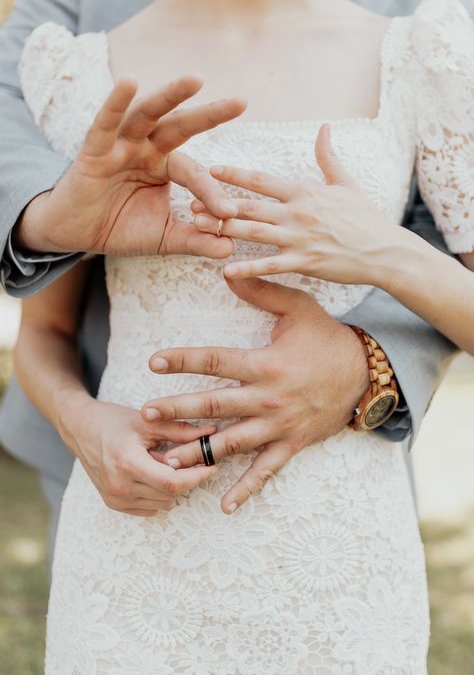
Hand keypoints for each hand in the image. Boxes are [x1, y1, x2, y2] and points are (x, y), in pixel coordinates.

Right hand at [15, 76, 245, 257]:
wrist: (77, 235)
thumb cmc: (120, 228)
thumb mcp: (163, 237)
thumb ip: (194, 240)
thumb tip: (229, 248)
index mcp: (165, 166)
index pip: (195, 173)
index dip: (212, 192)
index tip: (229, 213)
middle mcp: (146, 149)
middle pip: (180, 126)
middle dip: (210, 115)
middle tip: (242, 103)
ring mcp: (120, 145)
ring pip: (147, 114)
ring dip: (170, 96)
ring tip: (195, 80)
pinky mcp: (93, 149)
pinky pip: (105, 123)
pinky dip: (116, 103)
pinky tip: (129, 83)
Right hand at [58, 392, 217, 515]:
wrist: (80, 429)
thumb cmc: (113, 421)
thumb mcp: (148, 422)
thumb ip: (181, 429)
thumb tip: (212, 432)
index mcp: (128, 463)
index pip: (173, 482)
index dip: (197, 476)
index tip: (212, 466)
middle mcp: (120, 486)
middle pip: (171, 494)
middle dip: (186, 478)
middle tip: (189, 458)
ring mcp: (115, 498)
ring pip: (163, 503)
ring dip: (172, 486)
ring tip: (163, 462)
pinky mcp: (114, 504)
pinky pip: (150, 507)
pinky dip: (159, 493)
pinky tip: (152, 472)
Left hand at [141, 278, 368, 513]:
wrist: (365, 373)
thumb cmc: (327, 338)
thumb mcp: (298, 307)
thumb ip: (262, 291)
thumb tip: (227, 273)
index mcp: (265, 364)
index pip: (215, 360)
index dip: (182, 360)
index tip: (154, 361)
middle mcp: (268, 398)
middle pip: (214, 405)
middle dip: (177, 410)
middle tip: (146, 415)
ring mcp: (278, 425)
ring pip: (232, 444)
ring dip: (199, 453)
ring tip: (168, 463)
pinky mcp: (291, 444)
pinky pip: (266, 471)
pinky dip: (246, 489)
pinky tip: (223, 505)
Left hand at [191, 124, 397, 285]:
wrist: (384, 250)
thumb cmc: (364, 217)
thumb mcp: (345, 182)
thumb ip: (327, 156)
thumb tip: (324, 127)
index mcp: (304, 191)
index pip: (261, 180)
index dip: (233, 174)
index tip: (209, 169)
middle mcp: (297, 212)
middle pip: (249, 206)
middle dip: (218, 204)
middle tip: (191, 203)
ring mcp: (299, 238)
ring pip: (253, 232)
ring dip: (223, 230)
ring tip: (198, 228)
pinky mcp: (304, 262)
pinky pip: (270, 265)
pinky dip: (247, 268)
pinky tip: (225, 271)